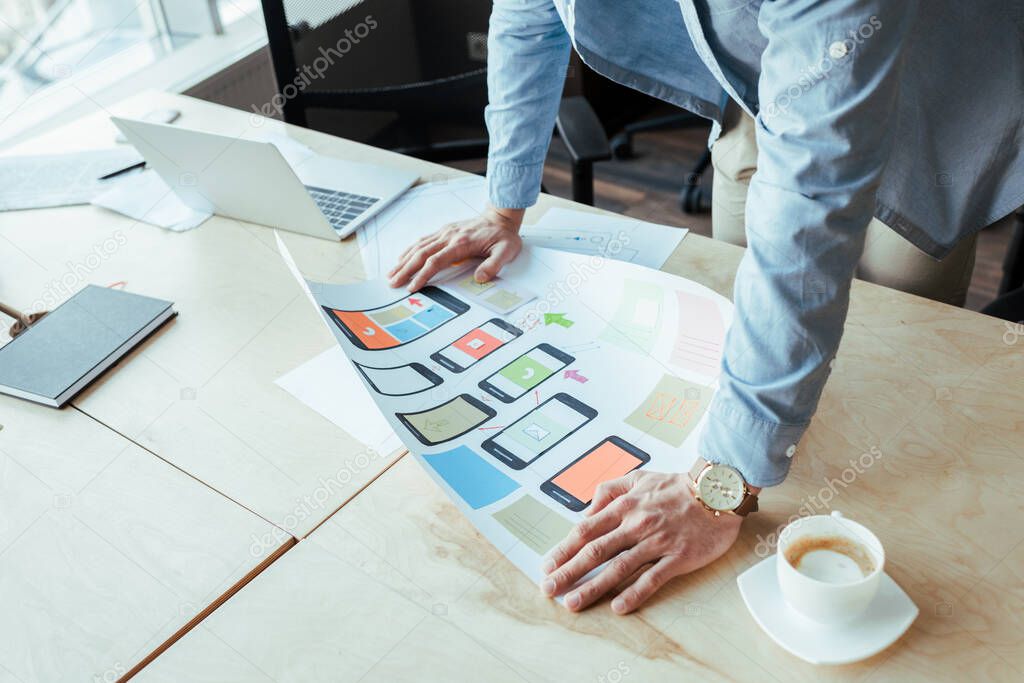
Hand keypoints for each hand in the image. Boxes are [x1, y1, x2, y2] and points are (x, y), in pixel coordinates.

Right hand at [388, 205, 524, 290]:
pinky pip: (423, 241)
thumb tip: (480, 278)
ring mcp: (445, 233)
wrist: (500, 217)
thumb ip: (493, 265)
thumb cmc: (503, 236)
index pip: (436, 261)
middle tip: (393, 282)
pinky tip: (403, 258)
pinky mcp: (444, 232)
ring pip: (419, 247)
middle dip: (406, 270)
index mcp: (461, 243)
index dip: (422, 275)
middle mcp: (449, 236)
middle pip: (421, 254)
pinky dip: (410, 250)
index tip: (413, 286)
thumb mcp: (506, 251)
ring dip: (404, 261)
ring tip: (392, 273)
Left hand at [540, 471, 742, 613]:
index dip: (563, 549)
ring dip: (593, 587)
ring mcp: (657, 541)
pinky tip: (618, 607)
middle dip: (568, 571)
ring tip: (573, 602)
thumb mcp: (638, 478)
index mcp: (624, 506)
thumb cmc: (677, 486)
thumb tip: (587, 510)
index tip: (548, 565)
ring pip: (618, 567)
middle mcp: (636, 524)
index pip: (585, 530)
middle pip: (595, 551)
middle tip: (549, 589)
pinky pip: (652, 578)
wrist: (718, 490)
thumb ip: (609, 490)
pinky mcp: (678, 557)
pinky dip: (634, 594)